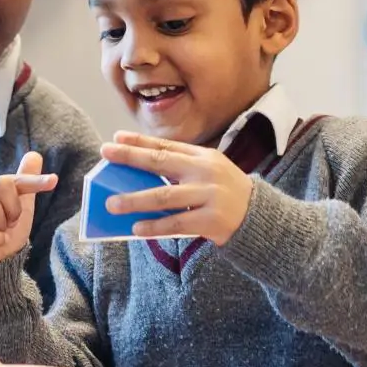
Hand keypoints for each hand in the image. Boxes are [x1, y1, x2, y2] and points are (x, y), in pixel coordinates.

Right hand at [0, 150, 56, 272]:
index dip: (34, 181)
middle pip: (1, 184)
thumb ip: (25, 182)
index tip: (54, 180)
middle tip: (9, 222)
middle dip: (14, 208)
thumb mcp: (19, 207)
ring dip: (2, 228)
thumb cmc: (0, 232)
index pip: (12, 178)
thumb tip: (35, 154)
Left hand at [99, 132, 254, 244]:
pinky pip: (176, 223)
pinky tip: (136, 228)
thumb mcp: (209, 173)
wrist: (261, 218)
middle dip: (130, 157)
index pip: (166, 146)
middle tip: (105, 153)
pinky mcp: (211, 220)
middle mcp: (206, 172)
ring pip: (164, 196)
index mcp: (204, 157)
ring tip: (111, 204)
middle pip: (161, 163)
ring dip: (135, 200)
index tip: (116, 138)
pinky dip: (155, 226)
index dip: (139, 142)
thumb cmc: (226, 194)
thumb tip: (139, 172)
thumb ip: (181, 169)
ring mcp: (209, 195)